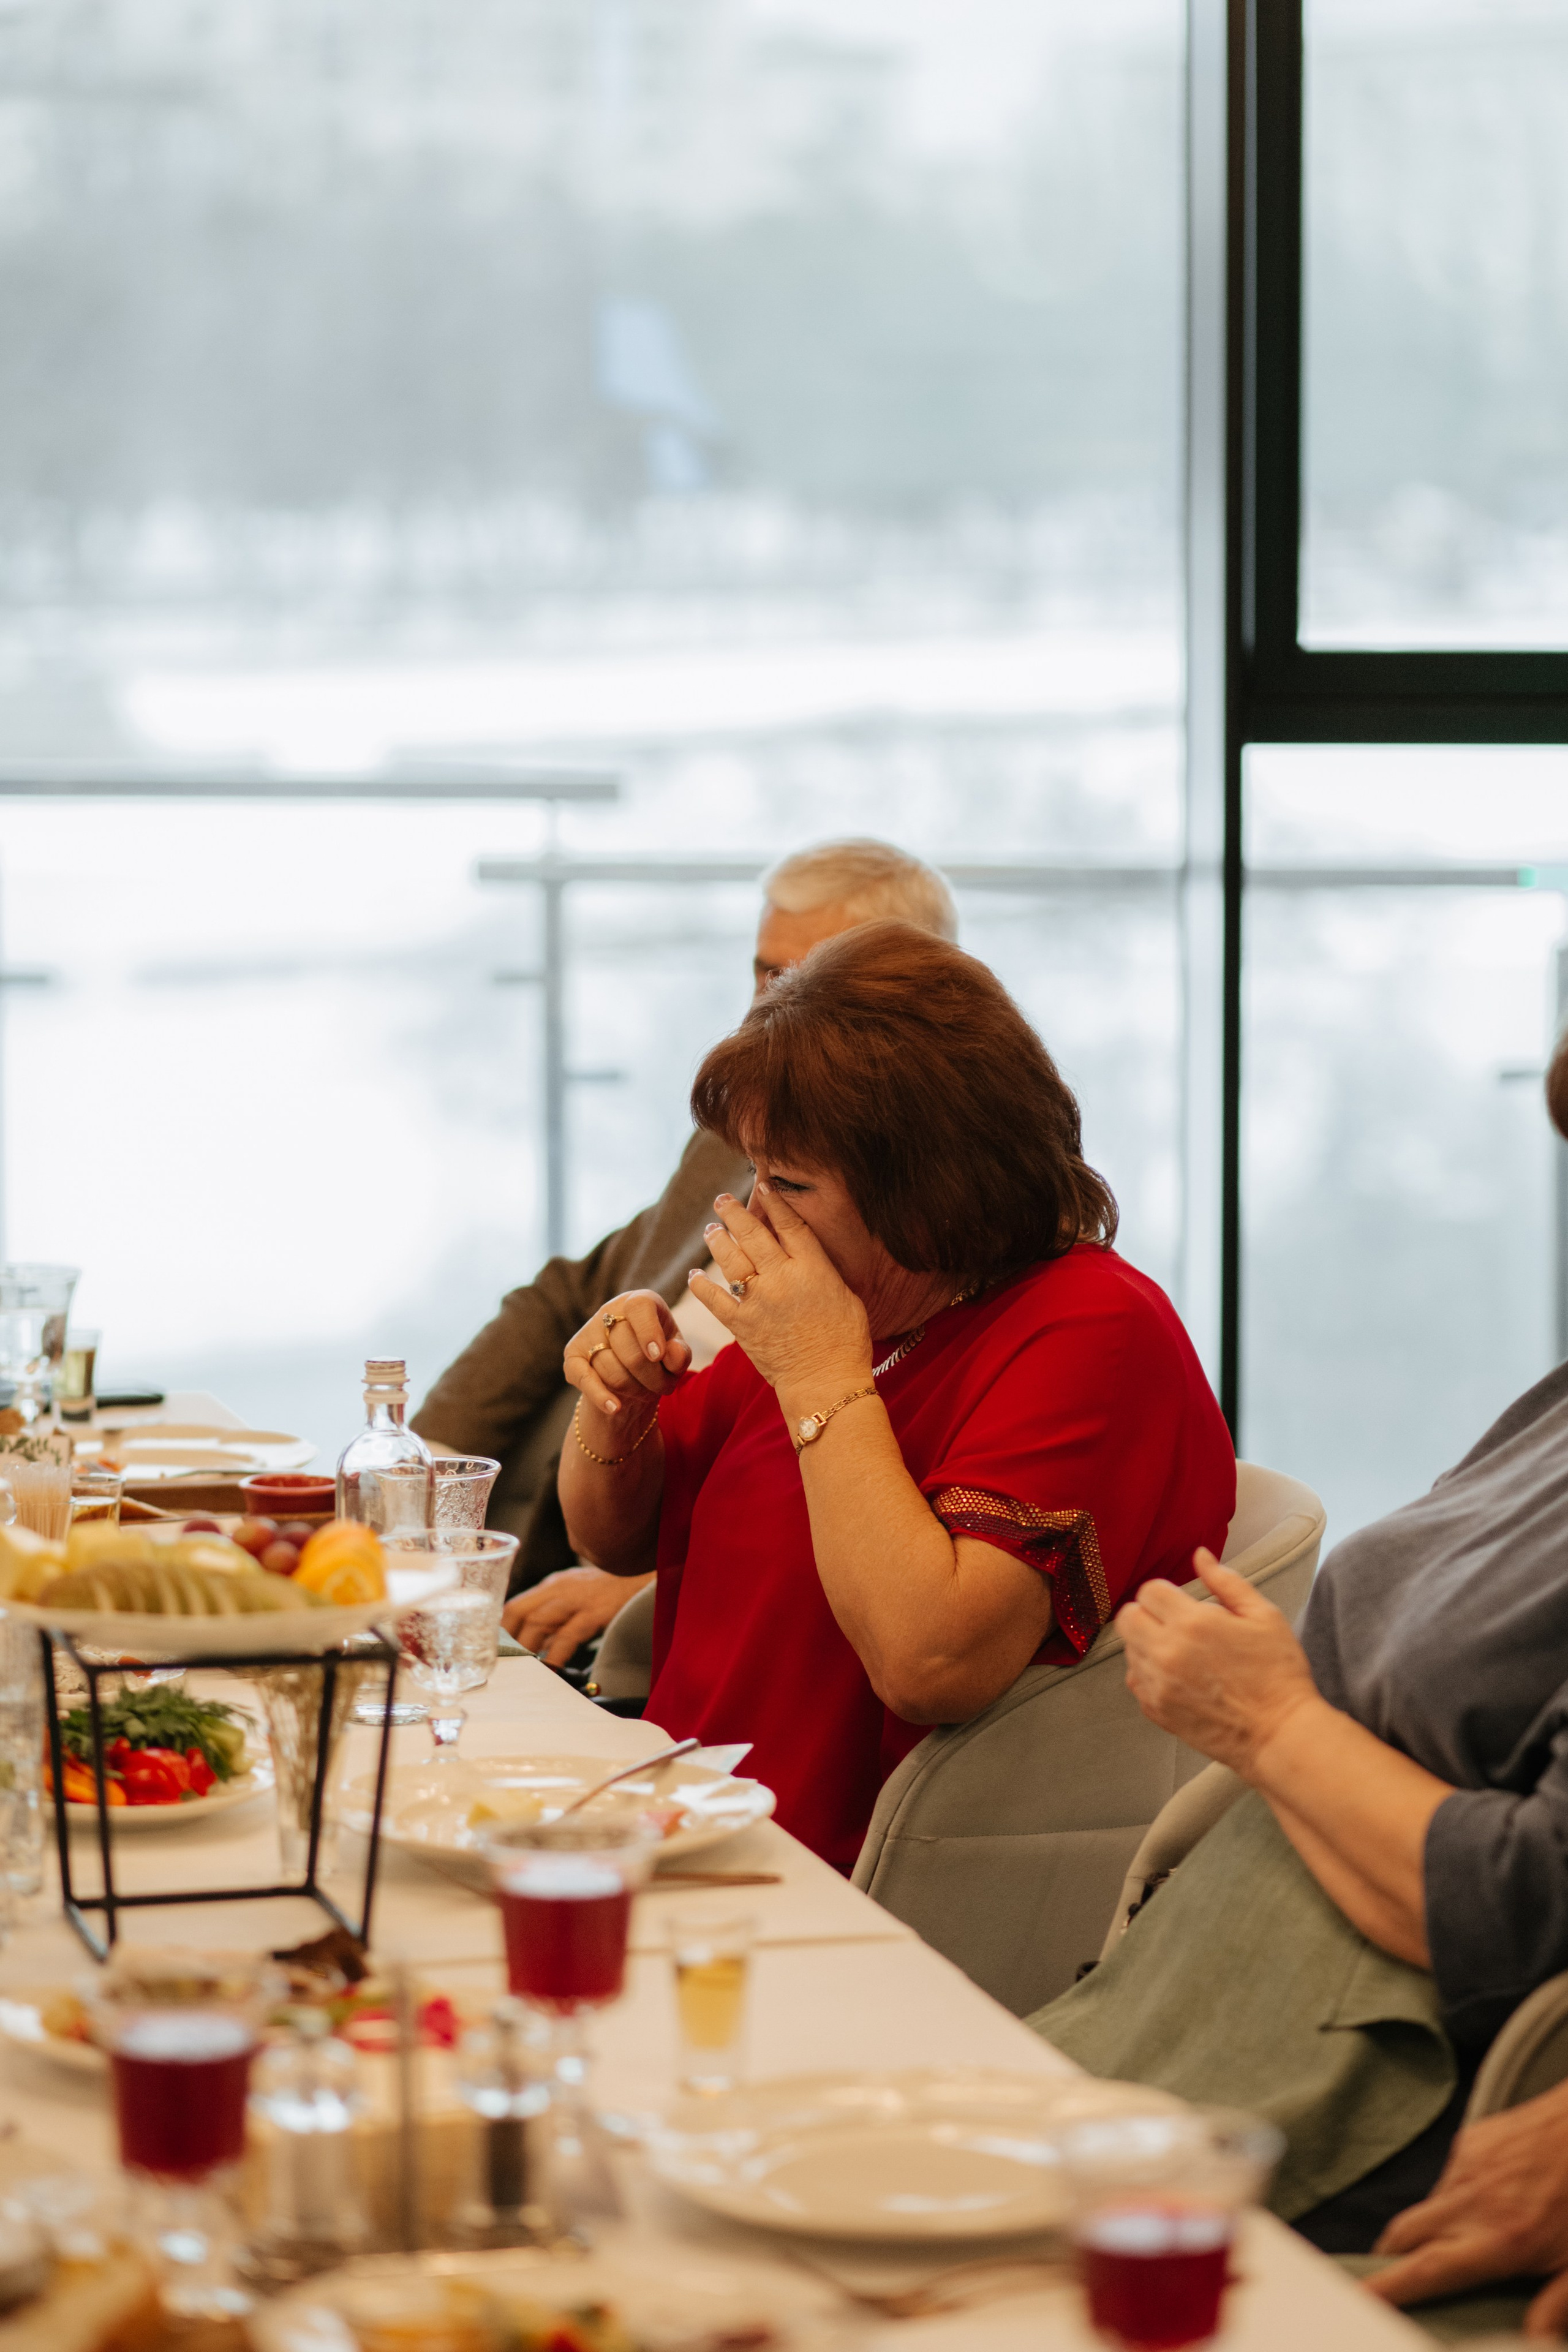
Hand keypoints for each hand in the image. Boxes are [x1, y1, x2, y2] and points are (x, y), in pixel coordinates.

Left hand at [503, 1566, 649, 1668]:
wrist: (652, 1573)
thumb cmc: (615, 1590)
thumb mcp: (580, 1594)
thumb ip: (558, 1614)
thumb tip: (537, 1644)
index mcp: (554, 1585)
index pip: (515, 1605)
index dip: (499, 1628)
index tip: (491, 1649)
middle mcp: (560, 1588)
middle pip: (520, 1612)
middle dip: (506, 1638)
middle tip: (500, 1663)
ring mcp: (578, 1599)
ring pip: (539, 1622)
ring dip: (526, 1647)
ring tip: (518, 1669)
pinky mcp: (596, 1611)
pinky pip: (569, 1635)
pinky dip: (556, 1654)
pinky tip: (550, 1668)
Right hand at [564, 1289, 691, 1439]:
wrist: (633, 1374)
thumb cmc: (659, 1357)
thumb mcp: (676, 1354)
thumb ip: (680, 1353)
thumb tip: (672, 1353)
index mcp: (638, 1303)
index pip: (639, 1307)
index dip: (648, 1331)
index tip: (657, 1355)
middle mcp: (609, 1312)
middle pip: (626, 1346)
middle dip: (651, 1375)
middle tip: (664, 1387)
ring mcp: (587, 1333)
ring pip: (610, 1368)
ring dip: (635, 1389)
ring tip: (648, 1392)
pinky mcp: (572, 1356)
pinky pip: (584, 1378)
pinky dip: (601, 1396)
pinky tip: (615, 1407)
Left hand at [689, 1185, 870, 1404]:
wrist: (826, 1382)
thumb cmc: (846, 1342)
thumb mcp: (845, 1296)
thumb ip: (823, 1271)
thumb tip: (809, 1255)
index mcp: (813, 1269)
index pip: (789, 1225)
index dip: (774, 1202)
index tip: (763, 1186)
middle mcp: (782, 1278)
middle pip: (753, 1234)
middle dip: (734, 1213)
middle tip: (721, 1200)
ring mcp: (759, 1301)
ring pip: (730, 1259)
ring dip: (717, 1240)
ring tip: (711, 1229)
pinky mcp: (741, 1325)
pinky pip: (714, 1298)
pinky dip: (702, 1285)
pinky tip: (696, 1275)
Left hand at [1117, 1552, 1318, 1775]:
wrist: (1281, 1733)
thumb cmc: (1279, 1673)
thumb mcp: (1264, 1615)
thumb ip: (1226, 1581)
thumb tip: (1199, 1555)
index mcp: (1192, 1623)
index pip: (1149, 1591)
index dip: (1166, 1593)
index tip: (1183, 1603)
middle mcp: (1167, 1653)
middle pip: (1127, 1618)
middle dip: (1147, 1614)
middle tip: (1175, 1624)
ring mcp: (1158, 1685)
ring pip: (1129, 1650)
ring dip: (1149, 1644)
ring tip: (1183, 1653)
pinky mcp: (1156, 1711)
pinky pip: (1135, 1681)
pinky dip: (1149, 1675)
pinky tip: (1179, 1677)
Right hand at [1370, 2080, 1567, 2334]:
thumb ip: (1554, 2305)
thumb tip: (1533, 2341)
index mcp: (1496, 2240)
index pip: (1425, 2270)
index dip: (1385, 2287)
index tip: (1359, 2295)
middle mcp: (1470, 2202)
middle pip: (1402, 2236)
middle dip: (1388, 2260)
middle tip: (1387, 2279)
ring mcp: (1466, 2166)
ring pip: (1427, 2207)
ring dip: (1431, 2229)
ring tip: (1464, 2240)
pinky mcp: (1470, 2140)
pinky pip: (1449, 2178)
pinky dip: (1457, 2198)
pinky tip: (1490, 2201)